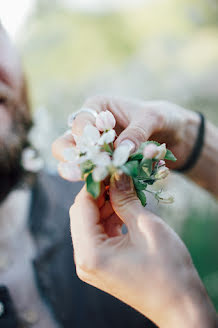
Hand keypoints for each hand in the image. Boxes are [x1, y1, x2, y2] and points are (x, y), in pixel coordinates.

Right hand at [52, 96, 199, 171]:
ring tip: (95, 181)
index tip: (97, 150)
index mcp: (97, 107)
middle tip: (80, 172)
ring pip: (76, 163)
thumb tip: (121, 151)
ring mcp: (96, 149)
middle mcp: (91, 128)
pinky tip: (108, 188)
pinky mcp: (106, 166)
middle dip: (71, 158)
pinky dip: (101, 182)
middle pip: (65, 145)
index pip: (80, 123)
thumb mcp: (153, 118)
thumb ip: (137, 132)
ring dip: (83, 173)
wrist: (176, 135)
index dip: (85, 138)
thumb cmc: (163, 117)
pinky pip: (96, 175)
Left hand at [70, 174, 216, 327]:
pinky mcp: (101, 265)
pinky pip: (99, 234)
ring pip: (90, 223)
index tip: (109, 167)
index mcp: (90, 253)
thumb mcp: (147, 226)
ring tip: (126, 192)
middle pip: (82, 214)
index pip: (82, 206)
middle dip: (100, 193)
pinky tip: (125, 208)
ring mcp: (91, 264)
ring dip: (106, 205)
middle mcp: (84, 260)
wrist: (180, 306)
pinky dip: (110, 218)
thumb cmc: (169, 270)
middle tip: (120, 177)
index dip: (95, 183)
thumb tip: (118, 173)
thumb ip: (126, 198)